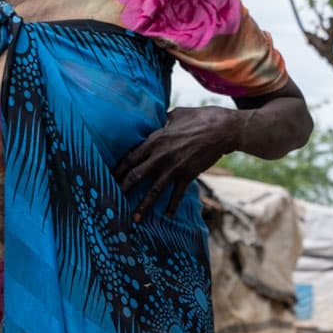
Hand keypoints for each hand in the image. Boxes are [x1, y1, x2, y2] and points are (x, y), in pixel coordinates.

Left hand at [114, 106, 242, 222]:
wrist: (223, 129)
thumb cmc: (200, 117)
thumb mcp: (176, 114)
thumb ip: (163, 121)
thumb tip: (158, 121)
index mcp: (155, 140)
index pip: (130, 157)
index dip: (118, 169)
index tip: (109, 178)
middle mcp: (161, 156)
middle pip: (136, 176)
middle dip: (123, 189)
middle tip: (112, 200)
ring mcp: (174, 167)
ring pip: (154, 190)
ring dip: (143, 206)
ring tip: (135, 218)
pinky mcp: (189, 175)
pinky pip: (177, 194)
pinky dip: (172, 206)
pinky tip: (168, 216)